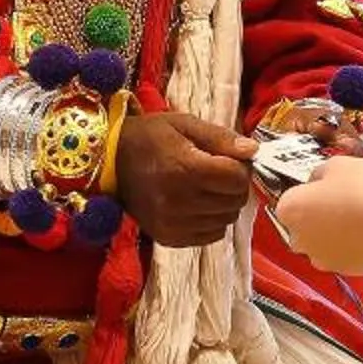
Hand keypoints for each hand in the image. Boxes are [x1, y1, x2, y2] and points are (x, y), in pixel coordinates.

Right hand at [115, 111, 255, 247]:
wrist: (109, 162)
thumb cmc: (150, 137)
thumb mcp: (185, 125)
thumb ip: (221, 138)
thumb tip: (253, 152)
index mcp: (184, 168)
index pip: (237, 178)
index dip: (241, 166)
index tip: (229, 158)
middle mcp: (178, 201)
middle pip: (235, 201)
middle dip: (235, 185)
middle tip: (219, 171)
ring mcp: (172, 223)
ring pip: (226, 220)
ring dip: (224, 203)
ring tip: (206, 187)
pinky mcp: (168, 238)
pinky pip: (211, 235)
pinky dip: (212, 221)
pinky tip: (198, 204)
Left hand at [274, 155, 362, 274]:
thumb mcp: (338, 164)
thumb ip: (319, 173)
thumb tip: (318, 181)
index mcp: (289, 209)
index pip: (289, 198)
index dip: (309, 189)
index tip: (325, 184)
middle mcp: (298, 238)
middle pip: (302, 224)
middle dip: (318, 213)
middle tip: (343, 197)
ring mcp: (321, 258)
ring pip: (322, 241)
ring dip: (334, 230)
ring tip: (359, 213)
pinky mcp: (345, 270)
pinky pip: (343, 254)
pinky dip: (352, 244)